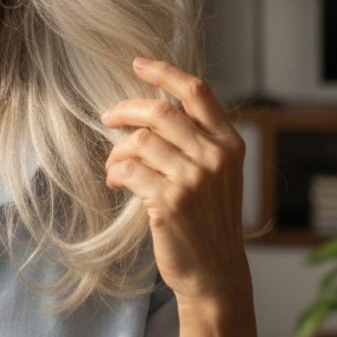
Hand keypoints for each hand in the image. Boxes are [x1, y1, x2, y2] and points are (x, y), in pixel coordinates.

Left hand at [102, 58, 250, 306]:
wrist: (215, 273)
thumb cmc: (208, 219)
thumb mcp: (217, 174)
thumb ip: (195, 139)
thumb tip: (148, 106)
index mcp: (229, 142)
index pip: (197, 91)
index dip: (164, 72)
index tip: (137, 63)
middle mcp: (215, 156)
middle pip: (160, 111)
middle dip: (126, 110)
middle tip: (107, 118)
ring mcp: (194, 179)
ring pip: (139, 141)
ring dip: (118, 152)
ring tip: (116, 167)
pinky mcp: (171, 201)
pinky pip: (128, 170)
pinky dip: (114, 173)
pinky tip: (116, 183)